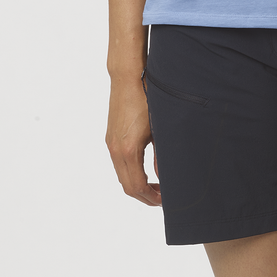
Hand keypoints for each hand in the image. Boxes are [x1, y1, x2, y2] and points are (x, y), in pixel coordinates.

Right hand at [105, 78, 161, 205]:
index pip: (136, 186)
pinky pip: (118, 163)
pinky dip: (131, 172)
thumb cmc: (147, 96)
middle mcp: (115, 149)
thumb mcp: (159, 126)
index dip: (150, 197)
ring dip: (137, 184)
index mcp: (128, 149)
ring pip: (121, 175)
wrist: (128, 77)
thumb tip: (166, 175)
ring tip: (156, 184)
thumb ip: (162, 154)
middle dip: (144, 195)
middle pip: (127, 185)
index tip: (164, 200)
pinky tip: (145, 168)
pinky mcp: (111, 136)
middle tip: (162, 197)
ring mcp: (111, 143)